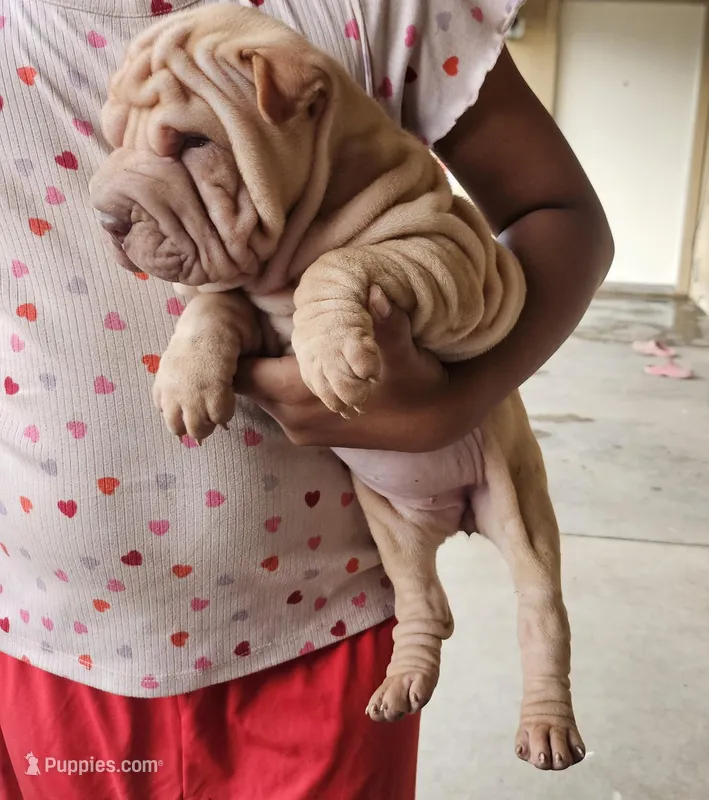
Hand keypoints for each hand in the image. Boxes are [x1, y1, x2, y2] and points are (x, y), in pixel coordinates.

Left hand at [234, 298, 459, 451]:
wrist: (432, 424)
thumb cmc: (416, 384)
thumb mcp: (403, 352)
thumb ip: (386, 324)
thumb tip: (375, 292)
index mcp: (302, 397)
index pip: (239, 374)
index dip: (230, 346)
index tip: (231, 315)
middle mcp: (293, 419)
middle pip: (245, 383)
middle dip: (242, 353)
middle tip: (246, 315)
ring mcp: (300, 430)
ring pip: (259, 393)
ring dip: (259, 366)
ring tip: (264, 330)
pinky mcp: (309, 433)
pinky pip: (275, 403)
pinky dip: (274, 381)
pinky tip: (288, 356)